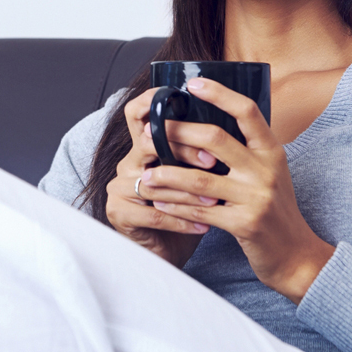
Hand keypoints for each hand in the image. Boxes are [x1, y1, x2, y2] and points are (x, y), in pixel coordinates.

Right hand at [107, 87, 216, 267]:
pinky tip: (203, 225)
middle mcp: (127, 162)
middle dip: (184, 151)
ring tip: (216, 201)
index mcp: (142, 146)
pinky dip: (181, 220)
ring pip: (155, 182)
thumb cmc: (187, 208)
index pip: (138, 113)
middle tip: (214, 163)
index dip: (154, 102)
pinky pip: (153, 212)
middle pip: (149, 143)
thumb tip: (233, 124)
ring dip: (188, 192)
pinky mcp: (118, 212)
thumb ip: (201, 150)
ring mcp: (118, 187)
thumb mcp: (195, 175)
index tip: (188, 100)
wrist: (169, 251)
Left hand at [137, 78, 335, 303]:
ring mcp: (256, 197)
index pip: (247, 111)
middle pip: (215, 139)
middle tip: (152, 131)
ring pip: (200, 179)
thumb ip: (246, 150)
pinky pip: (200, 212)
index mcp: (272, 151)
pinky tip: (159, 202)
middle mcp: (266, 170)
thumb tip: (206, 123)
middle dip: (178, 133)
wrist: (295, 254)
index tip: (193, 83)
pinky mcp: (244, 224)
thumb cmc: (275, 208)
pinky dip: (176, 206)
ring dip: (168, 175)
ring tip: (147, 174)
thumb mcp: (269, 172)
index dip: (220, 94)